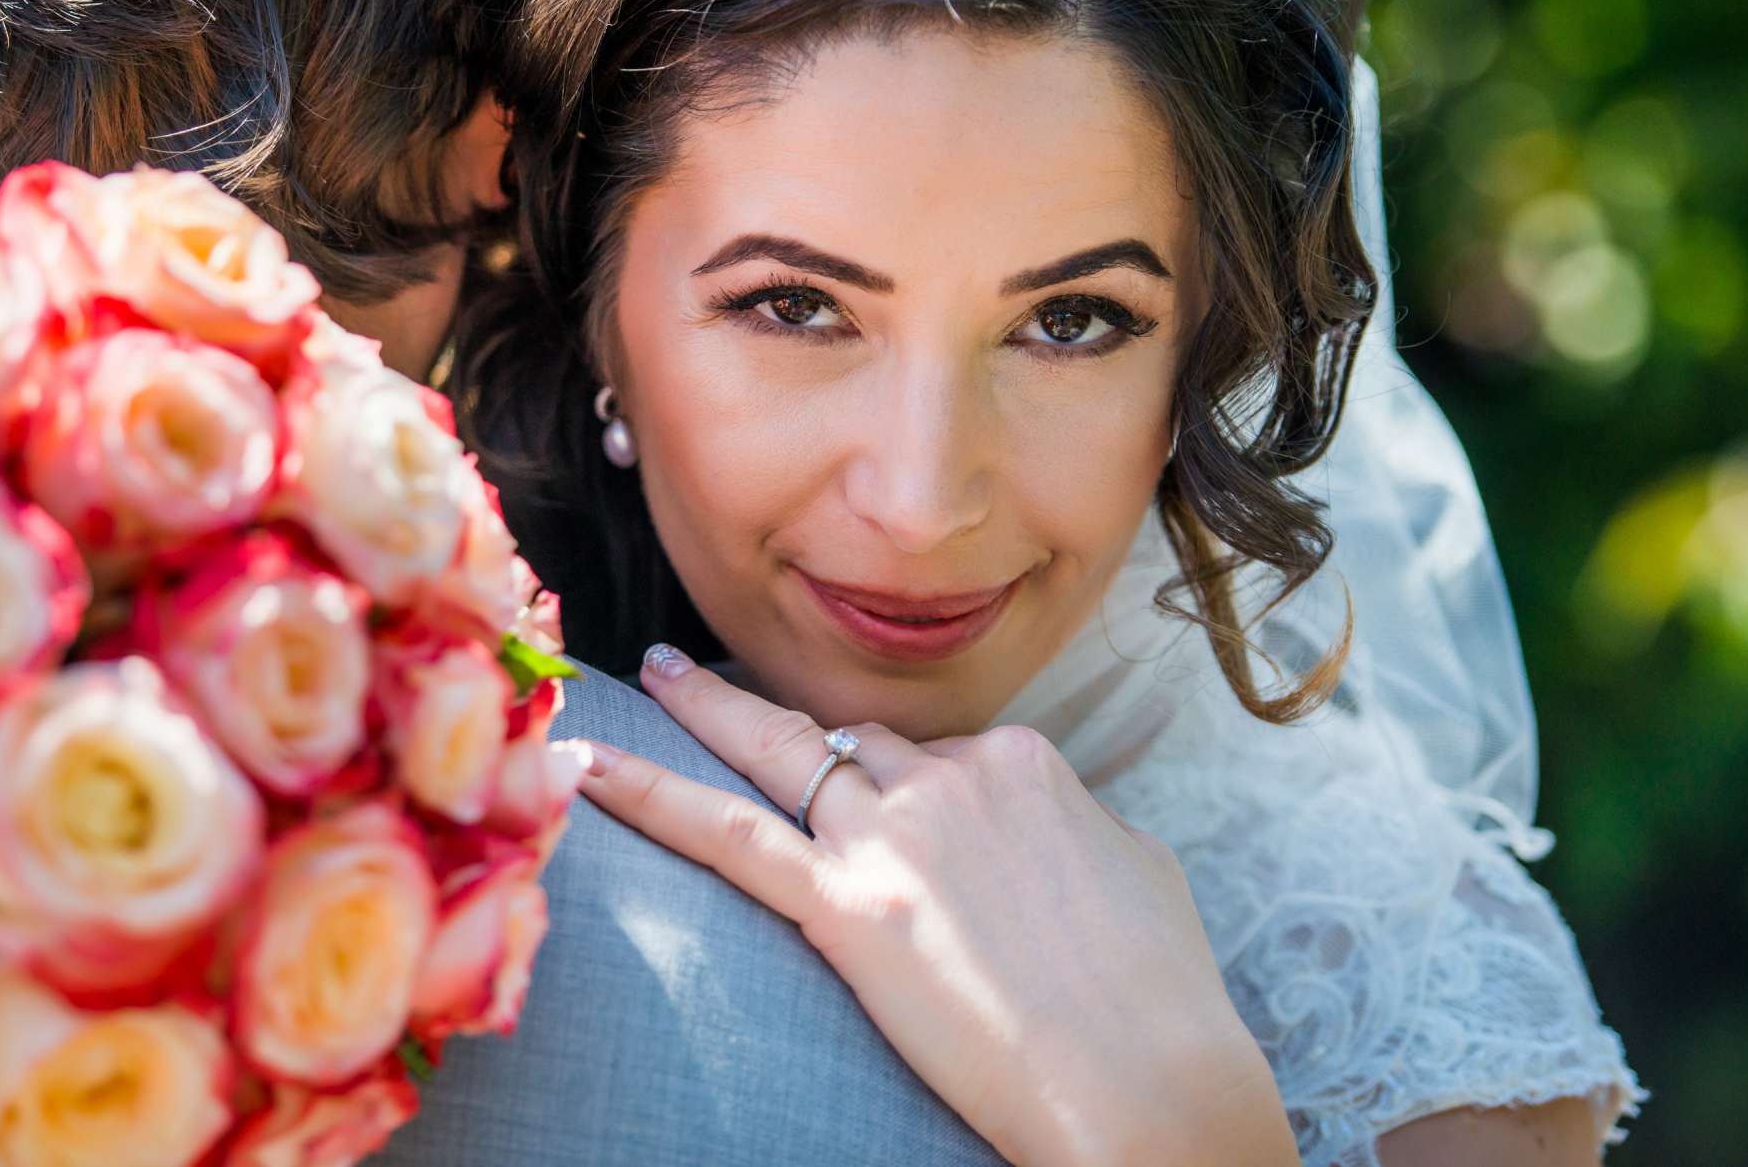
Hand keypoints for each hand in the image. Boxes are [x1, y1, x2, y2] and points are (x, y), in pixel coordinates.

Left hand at [577, 644, 1297, 1166]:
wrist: (1146, 1079)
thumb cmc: (1160, 996)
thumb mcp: (1138, 870)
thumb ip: (1077, 827)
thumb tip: (1055, 826)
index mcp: (1022, 762)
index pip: (938, 752)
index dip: (909, 790)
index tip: (896, 826)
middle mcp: (951, 777)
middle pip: (850, 736)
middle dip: (772, 700)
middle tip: (697, 667)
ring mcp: (894, 834)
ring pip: (782, 747)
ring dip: (708, 709)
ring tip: (656, 675)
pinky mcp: (846, 904)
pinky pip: (725, 833)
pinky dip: (649, 793)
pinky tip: (587, 766)